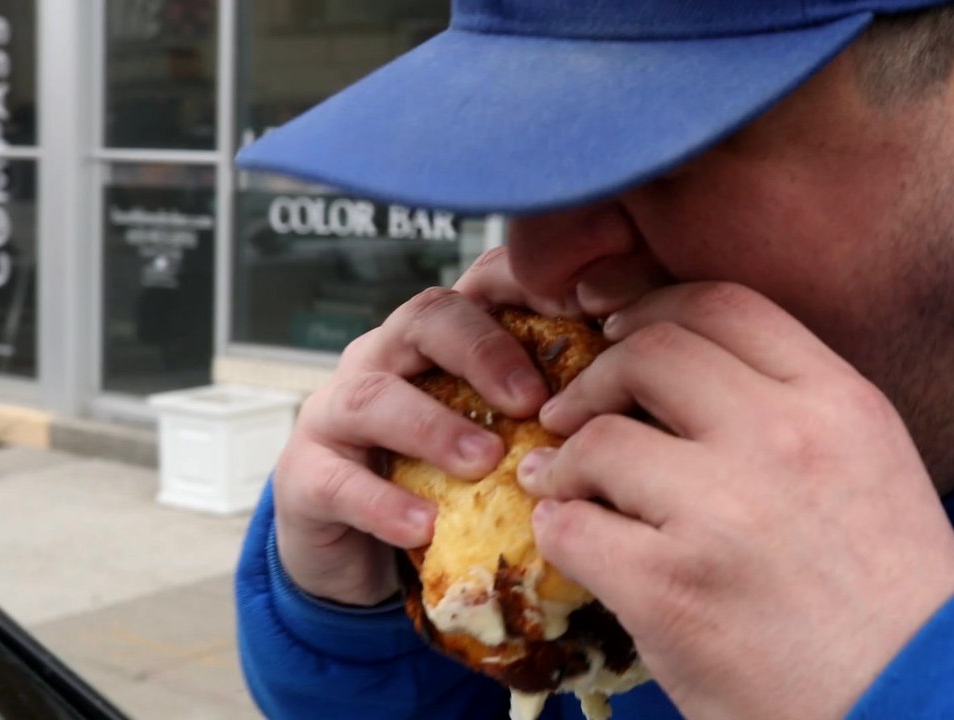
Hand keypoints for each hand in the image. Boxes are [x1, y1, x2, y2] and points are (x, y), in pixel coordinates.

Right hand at [272, 247, 668, 605]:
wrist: (370, 552)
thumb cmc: (456, 482)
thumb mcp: (509, 435)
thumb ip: (554, 405)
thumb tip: (646, 388)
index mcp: (445, 336)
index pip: (484, 283)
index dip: (532, 287)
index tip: (588, 311)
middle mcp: (390, 356)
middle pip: (430, 317)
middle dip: (486, 350)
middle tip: (536, 398)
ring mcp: (340, 411)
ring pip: (376, 393)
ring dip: (434, 425)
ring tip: (487, 460)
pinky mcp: (307, 475)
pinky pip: (336, 479)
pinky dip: (381, 502)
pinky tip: (422, 526)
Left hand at [517, 283, 953, 718]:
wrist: (917, 704)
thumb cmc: (895, 599)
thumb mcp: (872, 467)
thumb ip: (793, 407)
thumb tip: (682, 375)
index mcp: (839, 403)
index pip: (723, 303)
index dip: (651, 307)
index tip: (617, 334)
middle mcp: (783, 439)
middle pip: (649, 352)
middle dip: (593, 376)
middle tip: (570, 411)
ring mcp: (722, 512)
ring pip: (598, 441)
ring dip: (564, 463)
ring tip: (565, 486)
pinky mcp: (670, 590)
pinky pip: (572, 528)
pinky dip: (558, 530)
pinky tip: (571, 540)